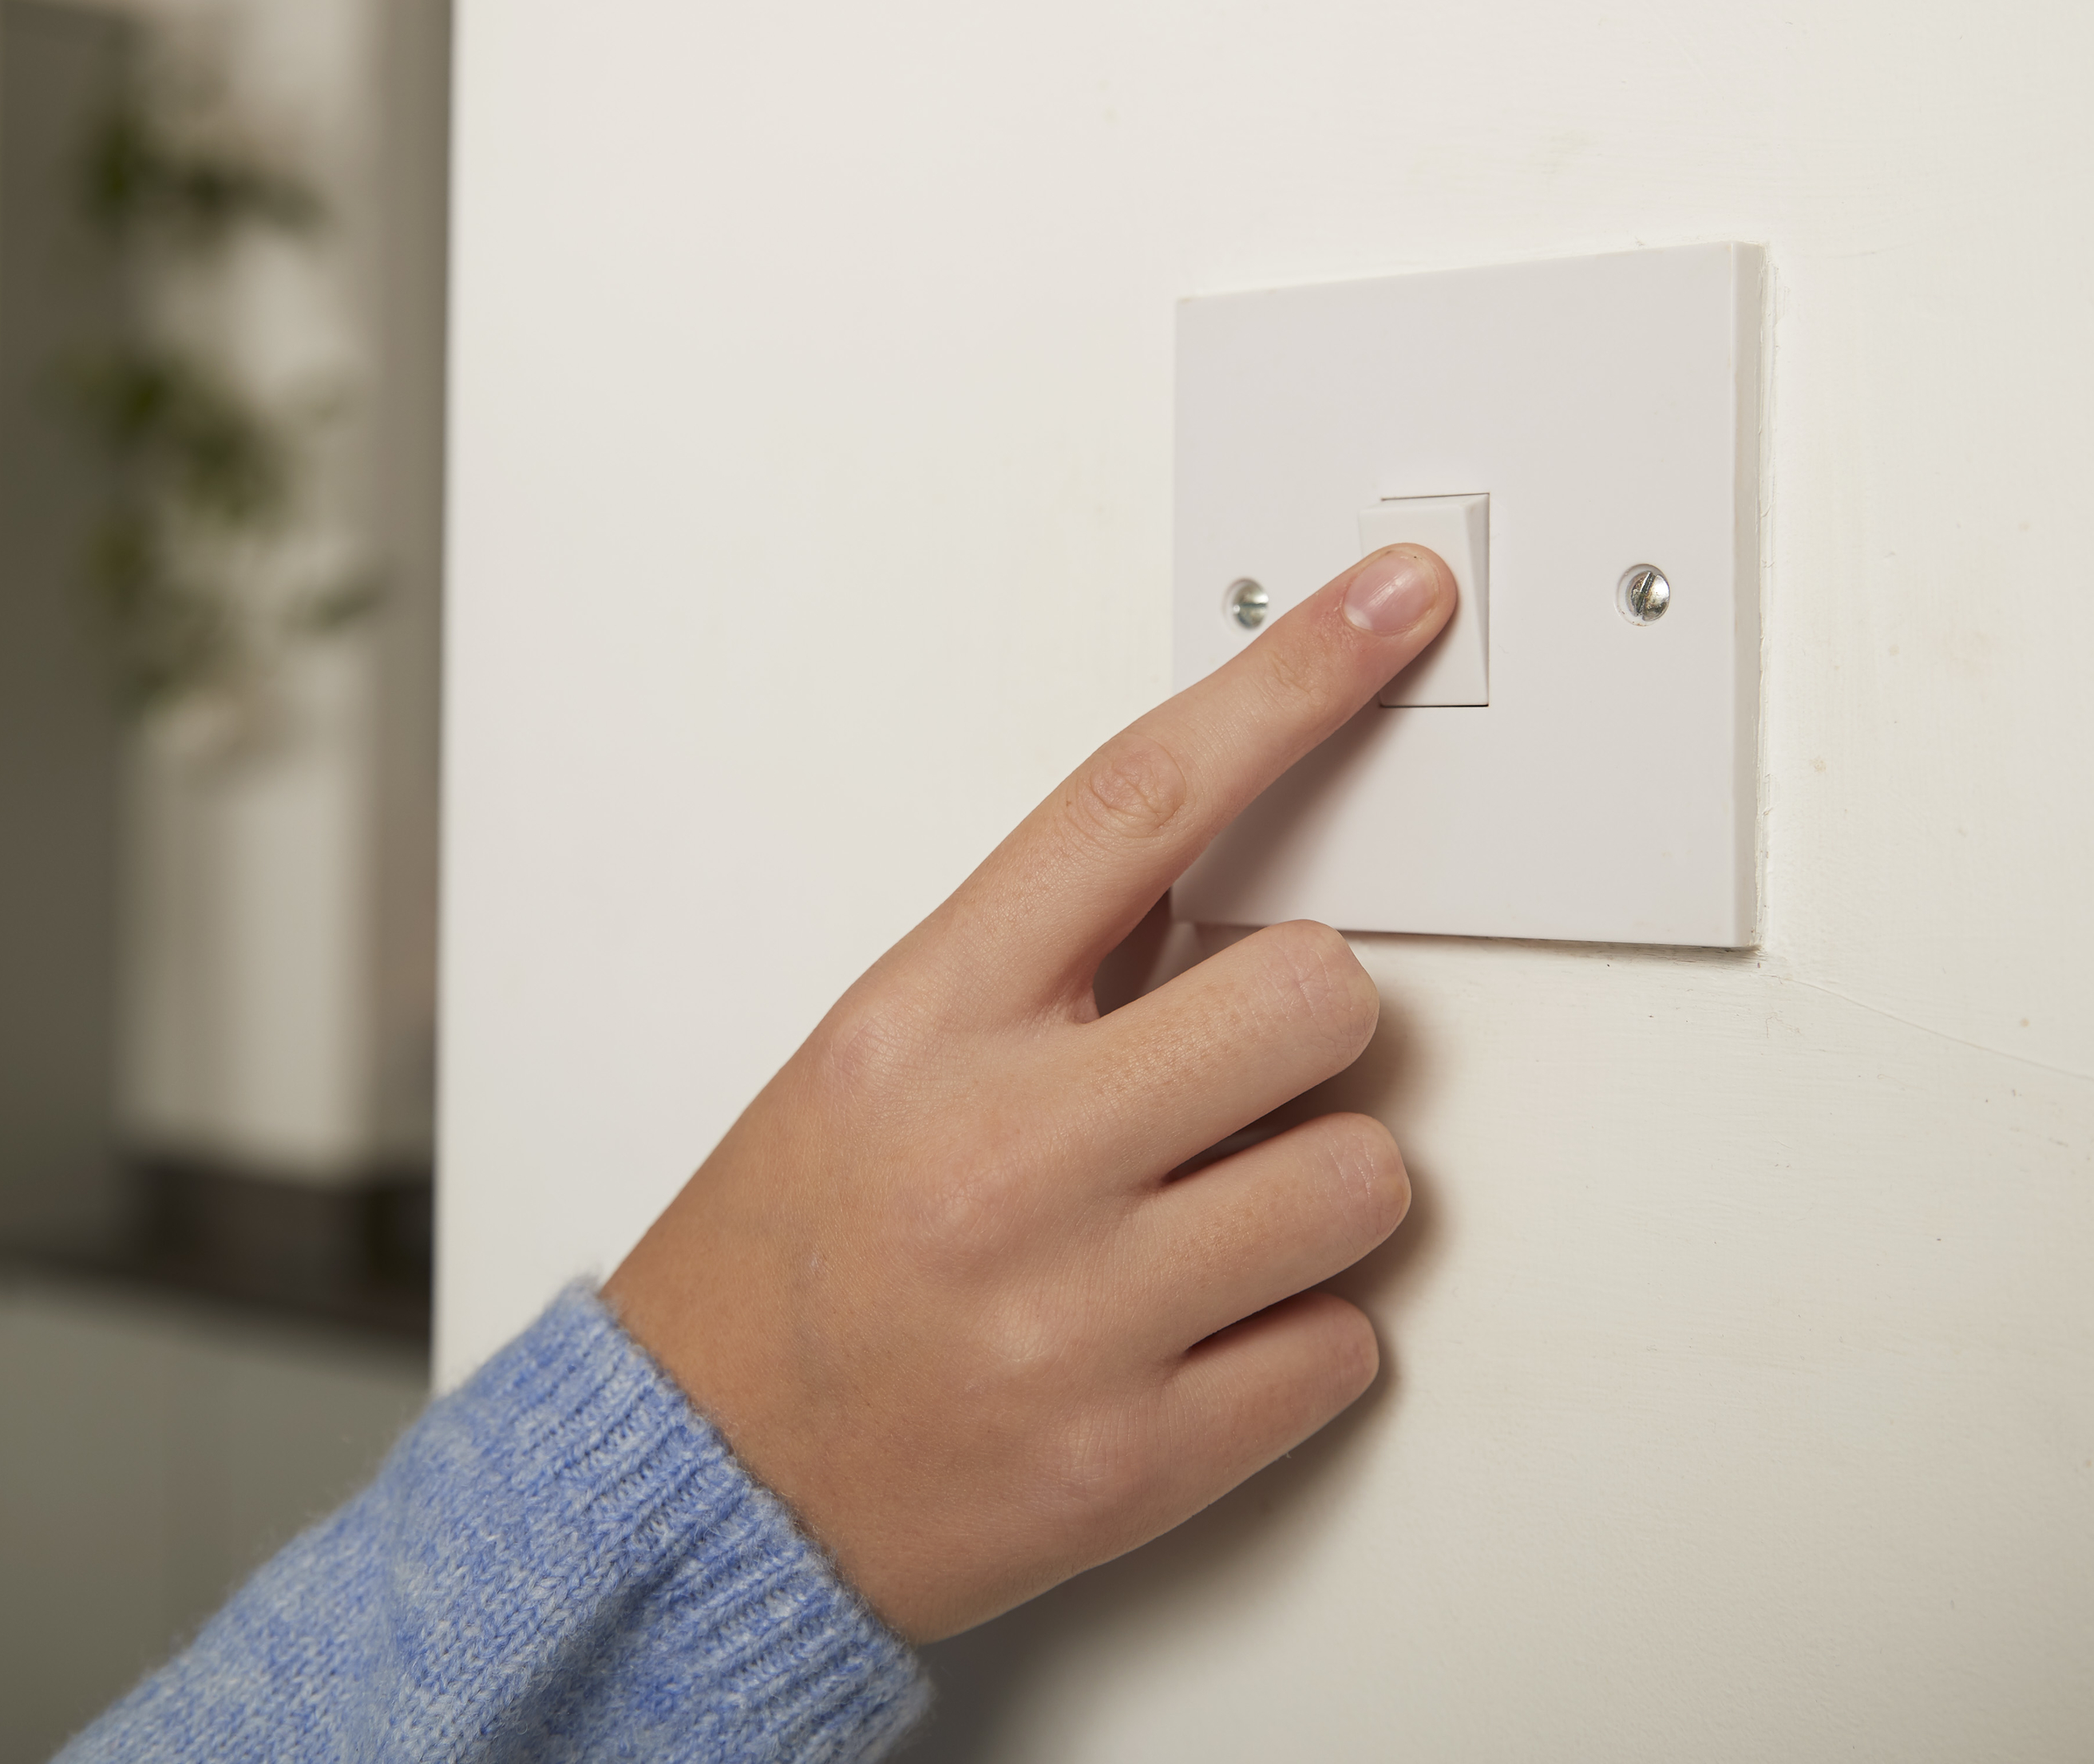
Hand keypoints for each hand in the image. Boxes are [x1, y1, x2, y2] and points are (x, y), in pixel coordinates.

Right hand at [604, 543, 1457, 1641]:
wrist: (700, 1487)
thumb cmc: (788, 1255)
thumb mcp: (879, 1052)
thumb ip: (1049, 961)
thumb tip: (1241, 866)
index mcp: (927, 1020)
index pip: (1137, 799)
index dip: (1290, 682)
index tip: (1393, 606)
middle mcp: (1002, 1153)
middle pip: (1318, 991)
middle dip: (1315, 1023)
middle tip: (1240, 1070)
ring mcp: (1075, 1314)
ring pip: (1367, 1178)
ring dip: (1319, 1188)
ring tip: (1209, 1218)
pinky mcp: (1138, 1459)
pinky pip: (1346, 1347)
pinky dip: (1300, 1338)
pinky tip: (1195, 1331)